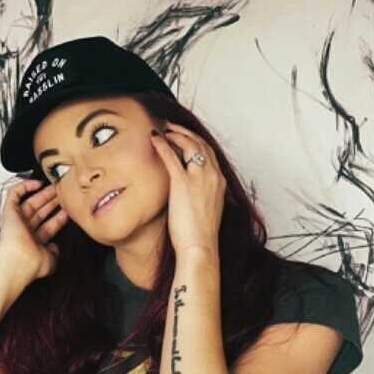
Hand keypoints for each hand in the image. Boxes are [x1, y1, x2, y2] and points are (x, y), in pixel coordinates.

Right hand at [0, 177, 66, 280]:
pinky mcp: (9, 211)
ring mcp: (16, 221)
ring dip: (43, 194)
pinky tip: (37, 183)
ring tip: (56, 186)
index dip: (59, 218)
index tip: (68, 211)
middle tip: (62, 194)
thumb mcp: (50, 261)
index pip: (48, 227)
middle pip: (40, 212)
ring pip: (30, 202)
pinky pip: (14, 194)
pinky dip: (24, 186)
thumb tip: (55, 249)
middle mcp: (24, 231)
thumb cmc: (32, 263)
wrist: (18, 260)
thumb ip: (54, 254)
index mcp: (33, 242)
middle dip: (52, 202)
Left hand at [151, 124, 224, 254]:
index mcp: (219, 182)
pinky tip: (154, 138)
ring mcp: (199, 178)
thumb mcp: (207, 209)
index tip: (185, 137)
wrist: (200, 246)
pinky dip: (163, 144)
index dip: (196, 141)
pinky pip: (172, 156)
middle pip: (201, 144)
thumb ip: (201, 195)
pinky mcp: (183, 183)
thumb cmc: (201, 234)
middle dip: (186, 132)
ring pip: (190, 145)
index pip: (209, 153)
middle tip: (172, 127)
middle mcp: (213, 176)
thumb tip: (189, 193)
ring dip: (176, 134)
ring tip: (164, 129)